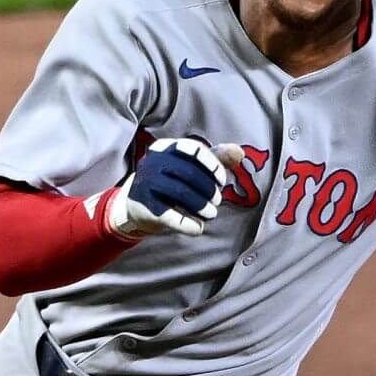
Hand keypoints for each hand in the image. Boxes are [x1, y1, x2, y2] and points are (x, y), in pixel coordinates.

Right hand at [97, 138, 245, 238]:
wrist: (135, 204)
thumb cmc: (170, 181)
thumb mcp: (190, 166)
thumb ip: (216, 158)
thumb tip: (240, 153)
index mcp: (166, 147)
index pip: (194, 149)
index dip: (213, 165)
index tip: (222, 181)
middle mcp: (153, 162)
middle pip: (190, 173)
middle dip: (209, 190)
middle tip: (217, 201)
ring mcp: (146, 183)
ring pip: (181, 193)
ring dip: (202, 207)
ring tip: (211, 214)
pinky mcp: (144, 206)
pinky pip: (170, 216)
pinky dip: (189, 225)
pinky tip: (198, 228)